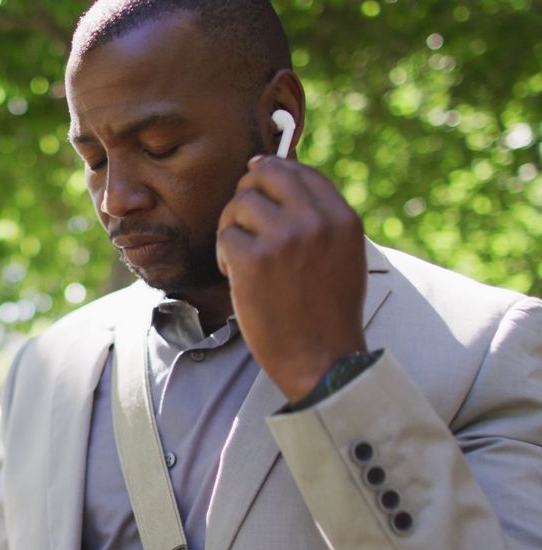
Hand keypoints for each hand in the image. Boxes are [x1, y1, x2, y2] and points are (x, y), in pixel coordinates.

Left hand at [216, 155, 367, 401]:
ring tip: (242, 258)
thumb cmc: (327, 312)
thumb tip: (276, 174)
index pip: (300, 171)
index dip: (272, 171)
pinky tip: (237, 277)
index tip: (256, 178)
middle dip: (247, 192)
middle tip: (242, 220)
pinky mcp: (252, 260)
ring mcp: (284, 238)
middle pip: (265, 175)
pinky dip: (224, 257)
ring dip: (232, 228)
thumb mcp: (343, 254)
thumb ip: (320, 218)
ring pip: (239, 204)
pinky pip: (225, 237)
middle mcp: (315, 221)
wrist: (322, 360)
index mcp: (342, 218)